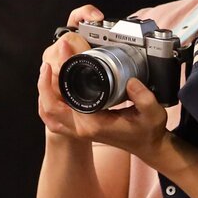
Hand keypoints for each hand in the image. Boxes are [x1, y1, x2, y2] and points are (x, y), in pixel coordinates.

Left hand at [37, 11, 169, 159]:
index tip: (65, 51)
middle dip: (46, 80)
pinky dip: (47, 104)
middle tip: (53, 58)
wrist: (148, 146)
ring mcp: (79, 131)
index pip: (68, 95)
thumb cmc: (149, 131)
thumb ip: (144, 98)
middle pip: (50, 105)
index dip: (62, 70)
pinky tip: (51, 90)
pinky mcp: (80, 129)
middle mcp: (82, 129)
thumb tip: (131, 81)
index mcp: (94, 124)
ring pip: (48, 113)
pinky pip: (54, 119)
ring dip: (44, 92)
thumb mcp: (153, 113)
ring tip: (49, 70)